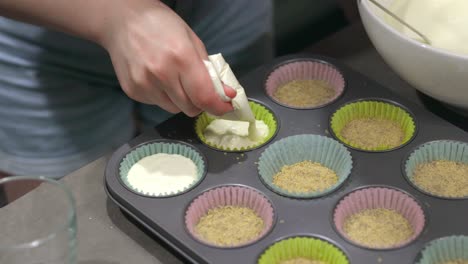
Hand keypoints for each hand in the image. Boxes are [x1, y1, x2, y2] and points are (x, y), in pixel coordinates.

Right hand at [99, 0, 235, 115]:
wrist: (122, 20)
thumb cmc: (162, 25)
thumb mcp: (192, 41)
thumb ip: (210, 70)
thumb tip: (226, 94)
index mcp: (181, 57)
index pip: (204, 97)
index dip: (218, 107)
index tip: (226, 107)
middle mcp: (161, 74)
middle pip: (190, 108)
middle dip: (200, 103)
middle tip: (200, 91)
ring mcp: (144, 84)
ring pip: (174, 109)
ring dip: (181, 101)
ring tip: (175, 80)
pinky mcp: (133, 91)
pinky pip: (158, 104)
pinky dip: (164, 97)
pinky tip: (158, 79)